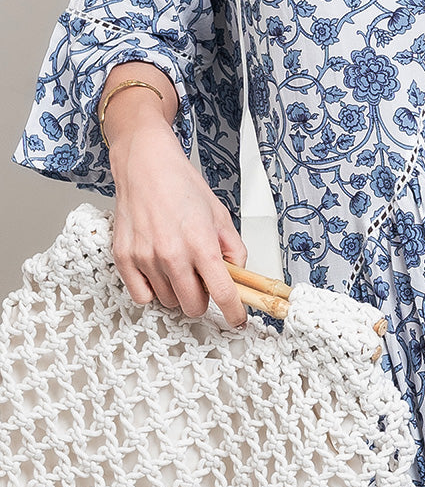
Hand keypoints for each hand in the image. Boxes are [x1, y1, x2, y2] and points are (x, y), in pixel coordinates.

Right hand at [107, 102, 248, 327]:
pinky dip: (153, 291)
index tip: (238, 320)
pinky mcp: (123, 258)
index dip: (234, 313)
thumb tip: (237, 275)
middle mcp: (172, 254)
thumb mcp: (220, 215)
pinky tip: (158, 272)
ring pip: (168, 301)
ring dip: (177, 292)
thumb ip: (232, 249)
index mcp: (201, 244)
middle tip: (202, 280)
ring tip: (178, 265)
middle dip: (203, 299)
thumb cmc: (182, 186)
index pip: (223, 293)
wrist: (145, 166)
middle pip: (193, 305)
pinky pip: (141, 296)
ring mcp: (145, 258)